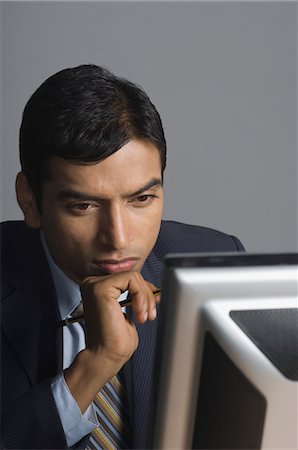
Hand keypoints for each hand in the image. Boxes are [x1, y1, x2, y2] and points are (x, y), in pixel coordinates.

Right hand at [64, 271, 159, 411]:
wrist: (105, 358)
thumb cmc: (115, 342)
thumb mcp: (128, 312)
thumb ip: (134, 296)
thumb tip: (152, 288)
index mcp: (98, 288)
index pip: (128, 278)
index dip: (145, 290)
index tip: (153, 304)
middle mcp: (93, 284)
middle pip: (131, 275)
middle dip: (147, 294)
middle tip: (149, 315)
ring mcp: (95, 285)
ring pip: (133, 276)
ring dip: (145, 297)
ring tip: (143, 316)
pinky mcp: (101, 288)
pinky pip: (131, 279)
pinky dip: (141, 295)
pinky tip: (138, 312)